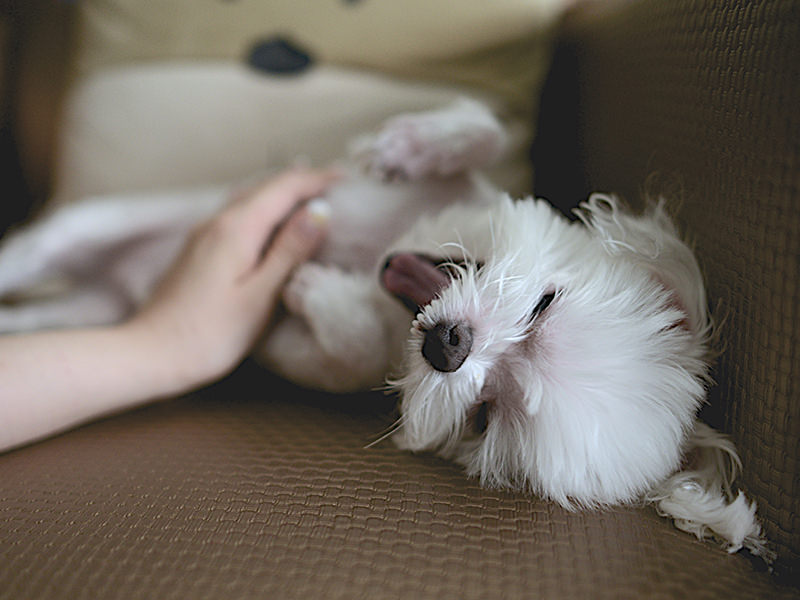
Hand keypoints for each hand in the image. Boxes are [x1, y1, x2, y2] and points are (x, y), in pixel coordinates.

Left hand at [127, 168, 337, 386]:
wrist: (151, 354)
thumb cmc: (210, 334)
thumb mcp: (260, 295)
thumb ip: (290, 251)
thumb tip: (319, 211)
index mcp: (237, 229)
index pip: (283, 188)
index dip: (317, 179)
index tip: (347, 178)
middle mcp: (218, 222)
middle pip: (265, 186)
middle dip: (302, 180)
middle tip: (336, 183)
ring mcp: (204, 234)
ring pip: (249, 197)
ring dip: (281, 191)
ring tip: (310, 195)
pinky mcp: (198, 249)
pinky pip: (238, 213)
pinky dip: (264, 207)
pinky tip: (272, 221)